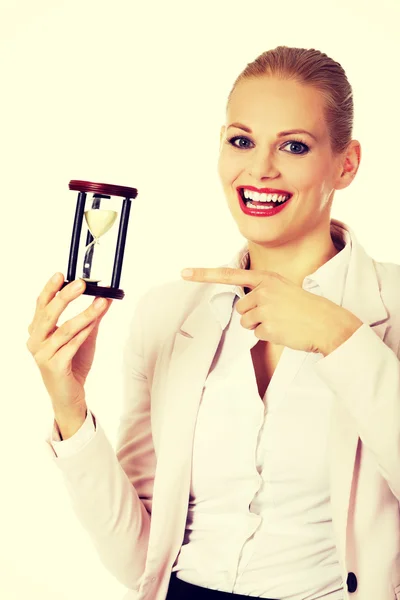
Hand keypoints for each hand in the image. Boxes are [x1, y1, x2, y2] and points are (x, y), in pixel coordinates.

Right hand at [26, 273, 112, 415]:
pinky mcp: (54, 367)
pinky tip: (95, 322)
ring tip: (100, 302)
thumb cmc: (72, 364)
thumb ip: (91, 317)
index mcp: (37, 331)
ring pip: (65, 330)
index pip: (41, 305)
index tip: (61, 274)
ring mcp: (43, 355)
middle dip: (65, 297)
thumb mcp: (83, 336)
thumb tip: (105, 297)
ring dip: (84, 314)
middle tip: (81, 283)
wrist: (69, 395)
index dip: (50, 289)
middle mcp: (36, 342)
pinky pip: (71, 345)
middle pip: (49, 314)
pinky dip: (84, 332)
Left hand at [181, 267, 362, 354]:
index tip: (184, 272)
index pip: (230, 274)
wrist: (327, 323)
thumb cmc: (306, 308)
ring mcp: (265, 308)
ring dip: (260, 326)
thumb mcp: (284, 289)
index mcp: (267, 278)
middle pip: (240, 307)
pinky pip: (256, 334)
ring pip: (245, 322)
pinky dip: (268, 336)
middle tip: (277, 314)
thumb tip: (243, 308)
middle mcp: (263, 290)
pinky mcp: (268, 326)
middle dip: (254, 314)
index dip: (204, 274)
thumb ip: (263, 291)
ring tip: (282, 322)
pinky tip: (284, 331)